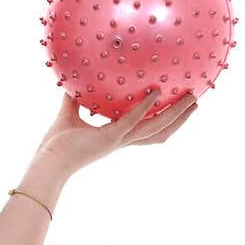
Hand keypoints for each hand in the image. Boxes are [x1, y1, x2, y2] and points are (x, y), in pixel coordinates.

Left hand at [36, 87, 198, 175]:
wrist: (47, 162)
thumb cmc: (55, 144)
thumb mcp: (67, 115)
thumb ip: (73, 99)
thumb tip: (71, 81)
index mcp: (116, 137)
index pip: (147, 129)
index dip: (164, 119)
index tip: (177, 106)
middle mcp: (122, 141)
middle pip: (161, 131)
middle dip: (180, 118)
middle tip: (197, 101)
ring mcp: (118, 140)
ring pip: (155, 129)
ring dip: (175, 114)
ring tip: (191, 98)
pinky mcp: (109, 138)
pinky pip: (131, 121)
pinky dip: (144, 107)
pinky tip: (154, 92)